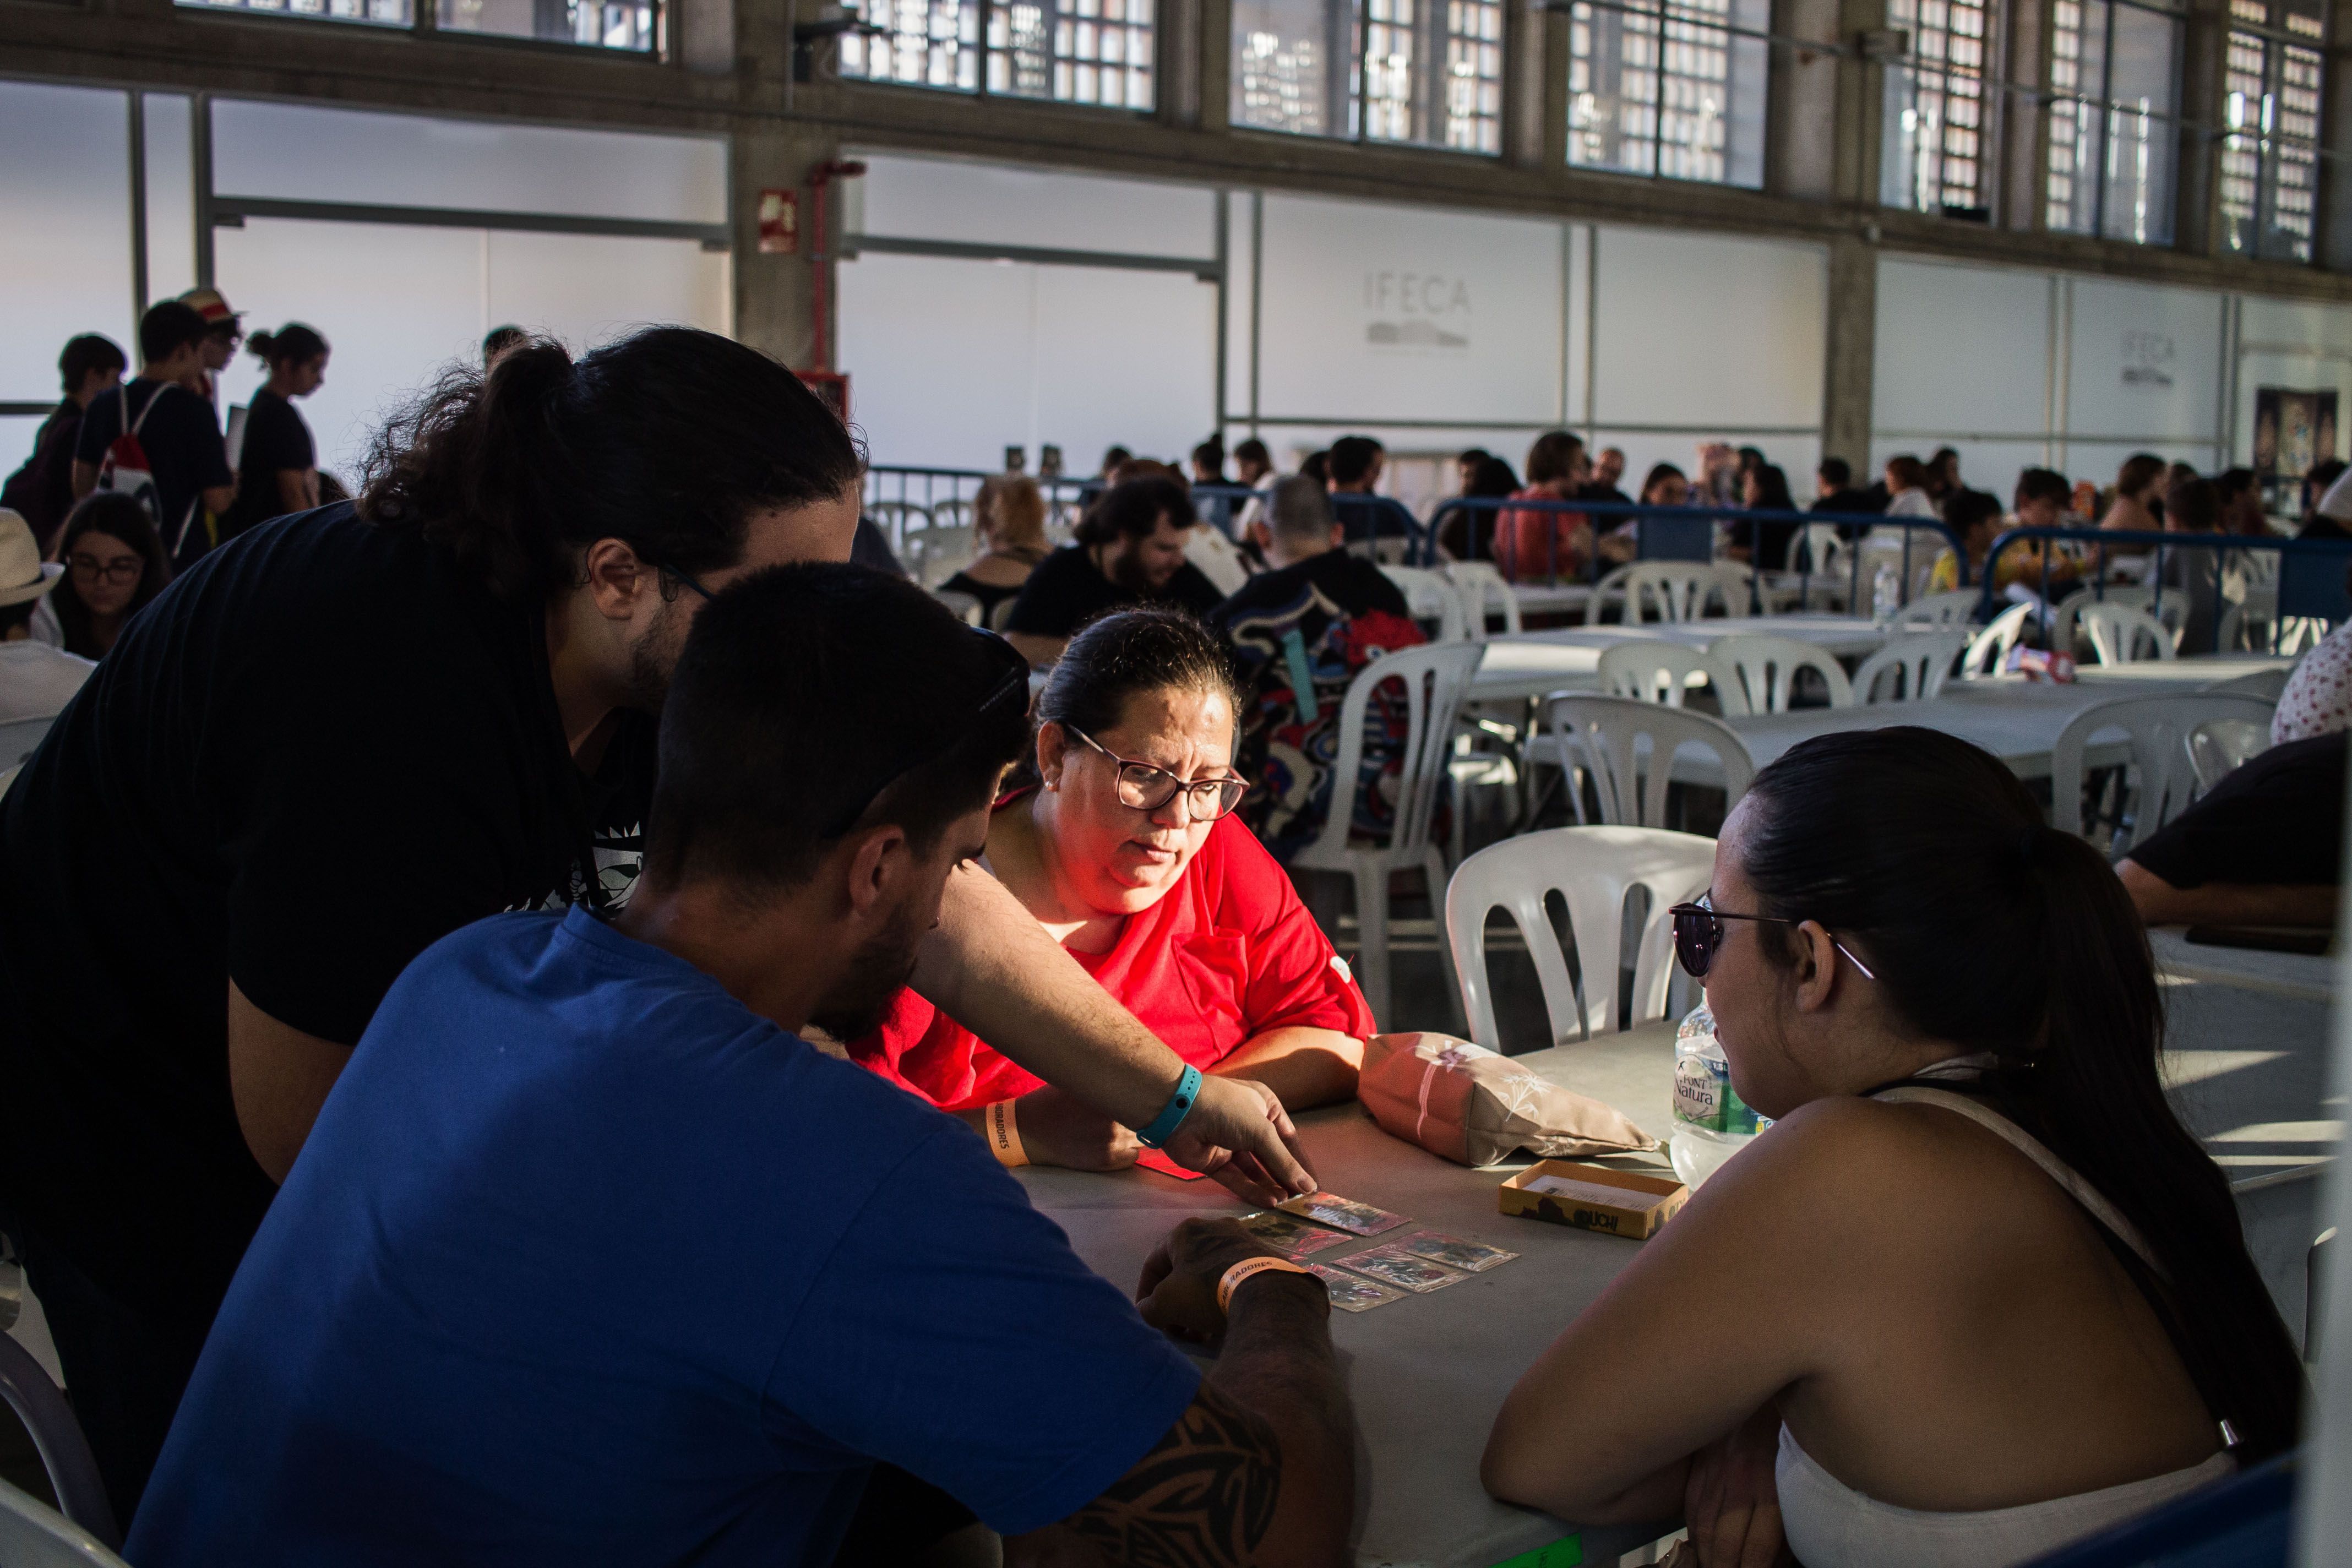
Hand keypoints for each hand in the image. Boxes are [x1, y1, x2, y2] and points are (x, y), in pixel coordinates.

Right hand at [1016, 1085, 1140, 1171]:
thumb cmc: (1052, 1101)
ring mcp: (1111, 1141)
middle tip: (1139, 1110)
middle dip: (1143, 1113)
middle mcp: (1112, 1118)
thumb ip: (1104, 1078)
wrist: (1029, 1131)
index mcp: (1105, 1095)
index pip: (1144, 1094)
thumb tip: (1130, 1069)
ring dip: (1138, 1132)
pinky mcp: (1106, 1160)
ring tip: (1122, 1125)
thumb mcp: (1077, 1081)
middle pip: (1146, 1117)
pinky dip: (1129, 1150)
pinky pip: (1133, 1156)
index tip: (1150, 1093)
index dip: (1149, 1094)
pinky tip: (1115, 1142)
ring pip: (1143, 1137)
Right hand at [1134, 1217, 1299, 1343]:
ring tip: (1200, 1335)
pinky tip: (1222, 1324)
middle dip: (1176, 1304)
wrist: (1265, 1293)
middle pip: (1184, 1271)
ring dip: (1197, 1306)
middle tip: (1177, 1330)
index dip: (1145, 1292)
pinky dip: (1221, 1299)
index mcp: (1185, 1231)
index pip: (1154, 1262)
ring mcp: (1242, 1240)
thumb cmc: (1206, 1291)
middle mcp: (1214, 1227)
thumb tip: (1146, 1312)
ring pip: (1208, 1276)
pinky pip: (1232, 1278)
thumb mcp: (1167, 1303)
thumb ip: (1148, 1308)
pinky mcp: (1264, 1256)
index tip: (1147, 1316)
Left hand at [1157, 1075, 1315, 1206]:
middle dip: (1285, 1178)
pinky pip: (1236, 1178)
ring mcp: (1230, 1144)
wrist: (1179, 1110)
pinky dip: (1251, 1190)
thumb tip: (1308, 1187)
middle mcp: (1248, 1124)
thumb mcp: (1262, 1132)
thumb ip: (1284, 1162)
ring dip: (1270, 1186)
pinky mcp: (1214, 1161)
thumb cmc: (1227, 1109)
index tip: (1314, 1185)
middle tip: (1301, 1201)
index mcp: (1264, 1106)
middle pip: (1272, 1156)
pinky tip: (1268, 1202)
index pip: (1289, 1139)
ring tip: (1287, 1205)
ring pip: (1254, 1170)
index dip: (1300, 1162)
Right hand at [1684, 1404, 1792, 1567]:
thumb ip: (1787, 1515)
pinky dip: (1693, 1530)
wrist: (1767, 1380)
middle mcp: (1739, 1484)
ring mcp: (1716, 1473)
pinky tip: (1699, 1544)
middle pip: (1725, 1545)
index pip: (1755, 1551)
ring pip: (1703, 1528)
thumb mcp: (1798, 1475)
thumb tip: (1779, 1555)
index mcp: (1770, 1489)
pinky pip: (1692, 1505)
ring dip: (1707, 1556)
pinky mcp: (1702, 1463)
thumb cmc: (1791, 1434)